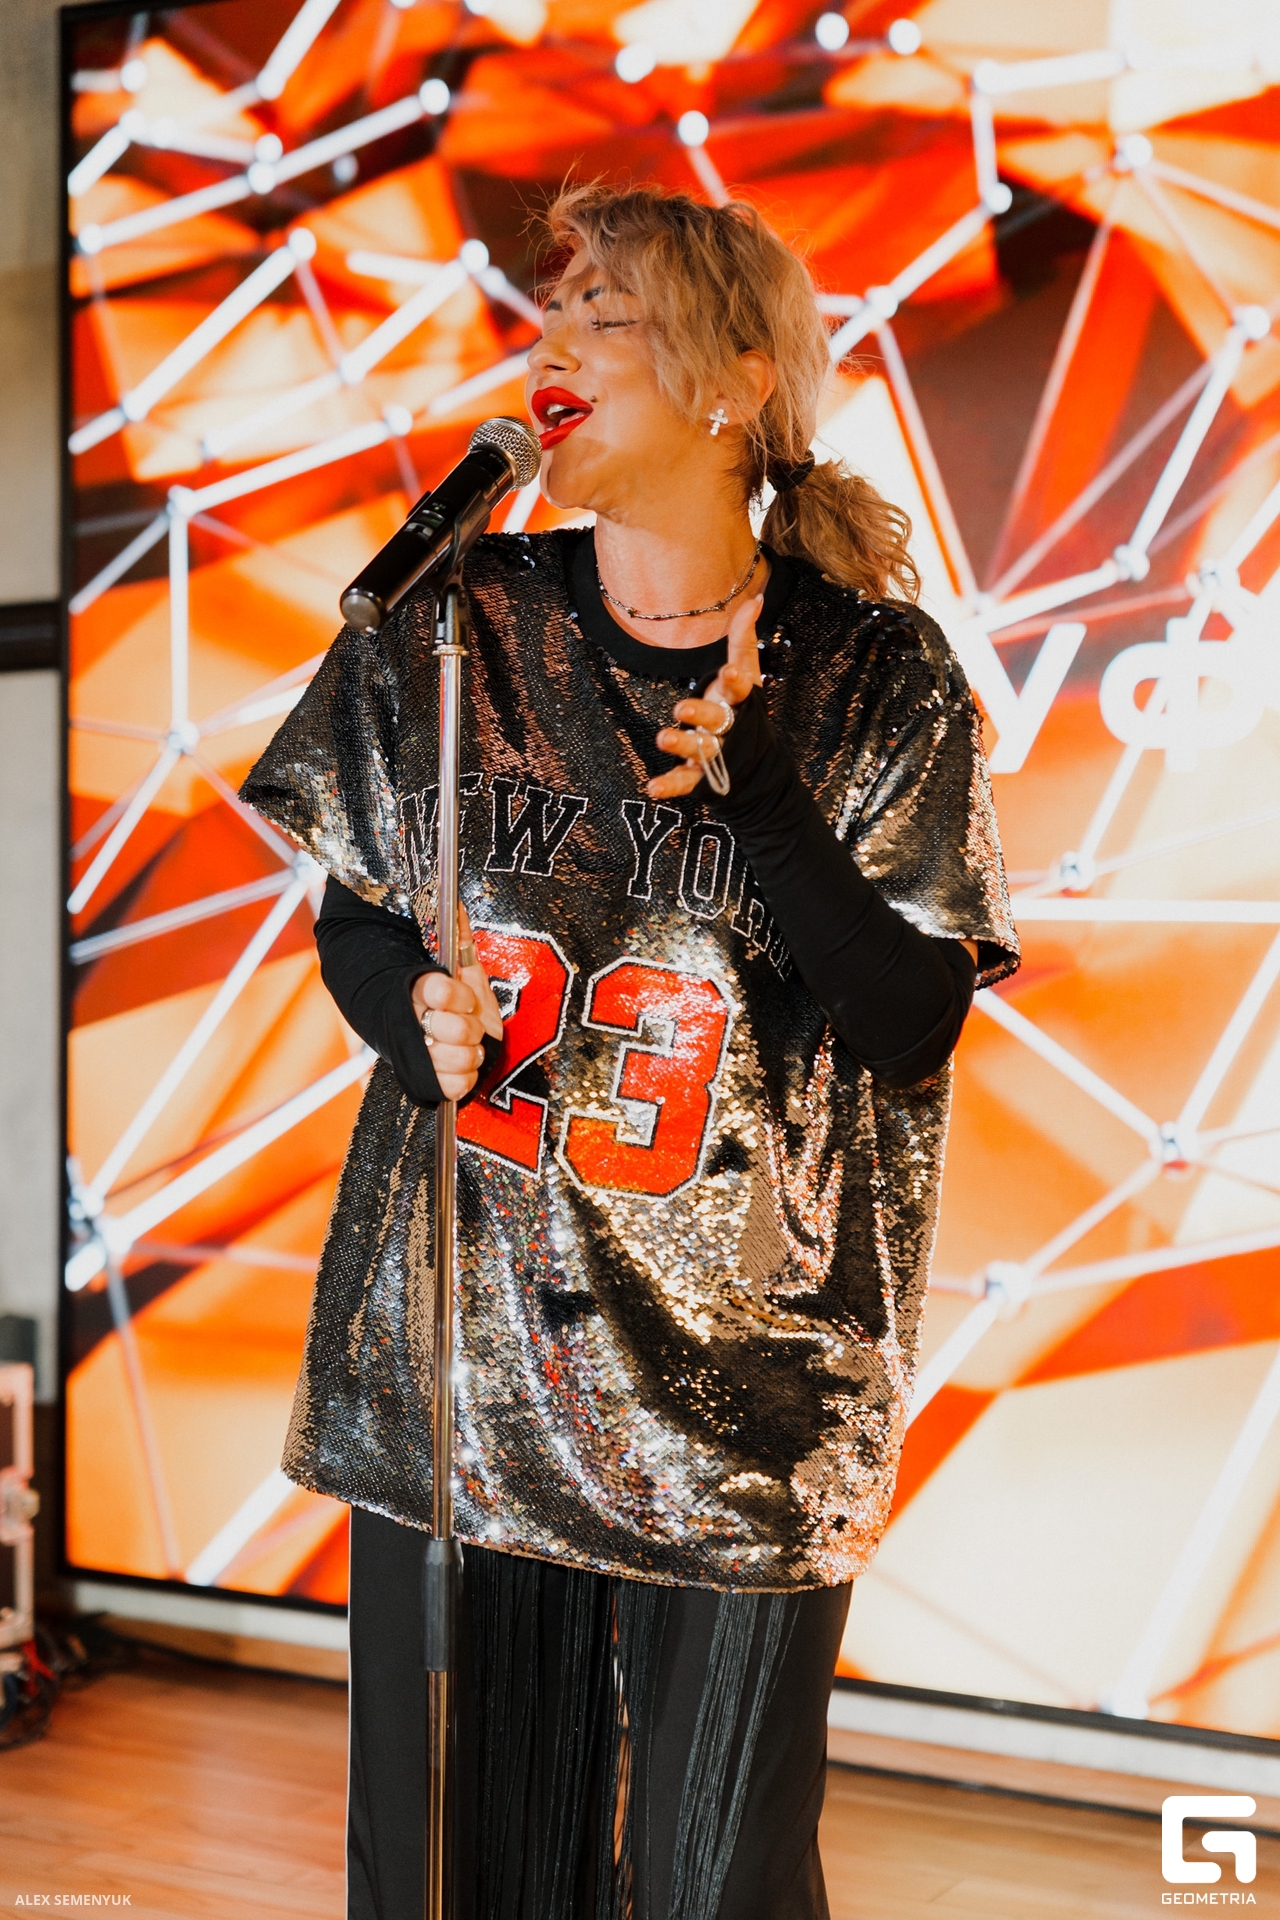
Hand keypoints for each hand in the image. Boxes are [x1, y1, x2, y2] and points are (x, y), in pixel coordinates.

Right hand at [411, 907, 503, 1100]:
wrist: (436, 1031)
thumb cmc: (456, 998)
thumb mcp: (461, 968)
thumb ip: (458, 938)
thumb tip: (457, 905)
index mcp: (418, 991)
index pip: (436, 991)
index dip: (457, 995)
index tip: (466, 996)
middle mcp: (416, 1023)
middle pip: (449, 1028)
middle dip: (469, 1027)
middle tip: (471, 1024)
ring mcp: (422, 1054)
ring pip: (454, 1058)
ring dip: (470, 1052)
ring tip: (471, 1044)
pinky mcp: (430, 1083)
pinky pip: (453, 1086)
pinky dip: (466, 1077)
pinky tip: (466, 1064)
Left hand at [648, 592, 763, 798]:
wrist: (753, 766)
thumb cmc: (741, 709)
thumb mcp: (746, 675)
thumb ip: (744, 639)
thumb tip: (756, 598)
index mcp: (738, 702)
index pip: (740, 689)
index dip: (734, 681)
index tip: (728, 672)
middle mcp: (727, 728)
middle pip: (715, 720)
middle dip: (700, 714)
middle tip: (681, 709)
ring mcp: (714, 754)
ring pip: (699, 751)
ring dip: (681, 745)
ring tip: (663, 738)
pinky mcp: (699, 778)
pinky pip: (684, 782)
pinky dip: (669, 787)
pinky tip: (651, 788)